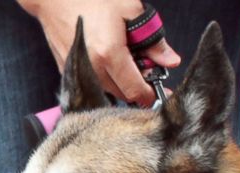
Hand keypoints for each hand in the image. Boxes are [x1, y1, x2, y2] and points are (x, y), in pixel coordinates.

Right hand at [18, 0, 180, 105]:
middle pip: (122, 94)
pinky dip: (103, 77)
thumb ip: (153, 40)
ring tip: (124, 59)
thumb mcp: (130, 10)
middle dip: (136, 87)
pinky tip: (105, 58)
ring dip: (120, 83)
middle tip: (144, 68)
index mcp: (110, 55)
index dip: (150, 95)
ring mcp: (78, 73)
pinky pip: (92, 83)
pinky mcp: (68, 71)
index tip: (159, 91)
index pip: (135, 91)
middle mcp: (93, 69)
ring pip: (107, 91)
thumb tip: (171, 61)